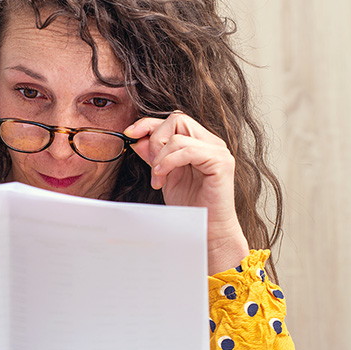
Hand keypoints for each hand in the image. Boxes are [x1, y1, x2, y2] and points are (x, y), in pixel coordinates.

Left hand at [125, 111, 248, 274]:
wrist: (206, 229)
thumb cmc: (189, 205)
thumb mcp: (163, 175)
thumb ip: (153, 155)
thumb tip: (137, 138)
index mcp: (199, 142)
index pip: (174, 120)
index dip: (149, 123)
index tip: (129, 134)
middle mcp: (211, 142)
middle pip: (177, 120)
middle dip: (155, 139)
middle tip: (151, 165)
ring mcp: (218, 151)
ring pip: (179, 136)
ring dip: (160, 158)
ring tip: (158, 178)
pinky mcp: (221, 162)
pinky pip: (188, 150)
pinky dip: (168, 162)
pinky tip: (162, 178)